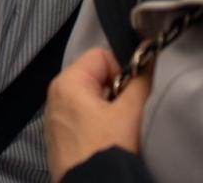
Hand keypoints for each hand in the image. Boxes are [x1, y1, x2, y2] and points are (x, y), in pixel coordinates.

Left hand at [46, 47, 150, 180]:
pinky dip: (97, 124)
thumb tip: (148, 60)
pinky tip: (107, 140)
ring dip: (109, 109)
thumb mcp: (129, 112)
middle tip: (128, 113)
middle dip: (117, 91)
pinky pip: (82, 118)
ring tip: (119, 129)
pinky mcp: (60, 137)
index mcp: (67, 82)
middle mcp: (55, 95)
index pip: (101, 56)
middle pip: (95, 77)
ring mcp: (55, 118)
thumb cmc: (108, 146)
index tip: (134, 93)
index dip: (123, 70)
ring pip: (90, 99)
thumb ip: (140, 82)